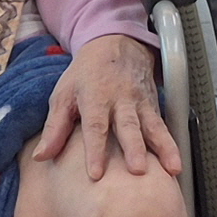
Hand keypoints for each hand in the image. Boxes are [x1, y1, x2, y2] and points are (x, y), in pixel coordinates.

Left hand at [29, 35, 183, 180]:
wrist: (115, 42)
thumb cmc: (86, 73)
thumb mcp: (63, 94)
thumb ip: (55, 128)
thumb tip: (40, 158)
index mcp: (95, 98)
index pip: (95, 127)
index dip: (95, 150)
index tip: (96, 174)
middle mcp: (121, 100)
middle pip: (128, 126)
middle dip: (134, 149)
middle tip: (138, 171)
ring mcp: (140, 102)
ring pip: (153, 126)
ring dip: (163, 148)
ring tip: (171, 168)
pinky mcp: (153, 104)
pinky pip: (163, 125)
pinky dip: (171, 143)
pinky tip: (176, 162)